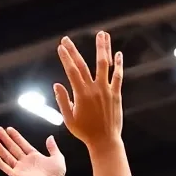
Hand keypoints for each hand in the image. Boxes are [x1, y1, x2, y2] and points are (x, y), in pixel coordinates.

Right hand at [0, 128, 66, 175]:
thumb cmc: (56, 175)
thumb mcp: (57, 157)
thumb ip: (53, 147)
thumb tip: (50, 137)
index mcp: (34, 156)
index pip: (22, 143)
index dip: (15, 136)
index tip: (9, 129)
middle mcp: (25, 161)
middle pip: (12, 147)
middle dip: (4, 138)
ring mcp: (20, 168)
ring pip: (7, 155)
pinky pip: (6, 168)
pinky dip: (0, 163)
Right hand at [53, 32, 122, 149]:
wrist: (105, 141)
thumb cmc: (85, 132)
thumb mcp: (69, 119)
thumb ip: (63, 101)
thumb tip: (57, 84)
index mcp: (81, 94)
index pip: (72, 71)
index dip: (66, 57)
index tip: (60, 47)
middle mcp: (94, 89)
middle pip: (83, 64)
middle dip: (74, 50)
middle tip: (67, 39)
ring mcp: (107, 90)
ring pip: (104, 64)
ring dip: (103, 48)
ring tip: (102, 34)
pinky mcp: (116, 95)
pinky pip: (118, 76)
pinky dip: (118, 64)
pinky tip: (118, 53)